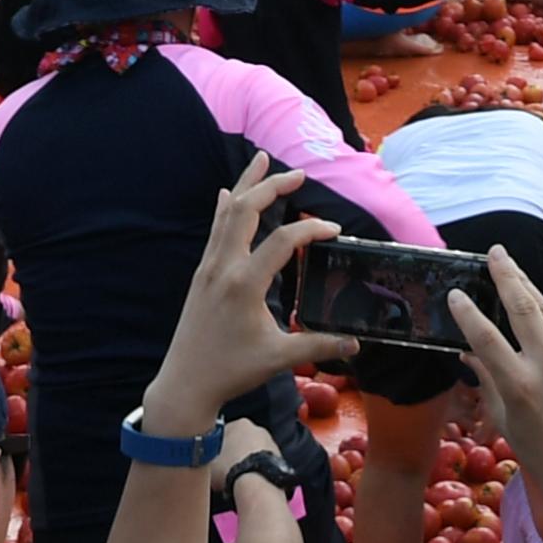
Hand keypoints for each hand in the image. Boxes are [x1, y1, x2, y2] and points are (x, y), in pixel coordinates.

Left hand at [138, 159, 356, 435]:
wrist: (185, 383)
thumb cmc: (231, 371)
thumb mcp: (278, 358)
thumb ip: (318, 345)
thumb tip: (357, 343)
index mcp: (244, 284)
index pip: (282, 240)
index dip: (311, 229)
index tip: (333, 231)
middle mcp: (224, 267)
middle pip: (247, 209)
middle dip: (273, 186)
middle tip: (299, 174)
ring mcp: (209, 267)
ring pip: (226, 213)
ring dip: (246, 185)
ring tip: (263, 159)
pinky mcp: (202, 274)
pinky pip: (214, 229)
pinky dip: (225, 207)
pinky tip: (226, 192)